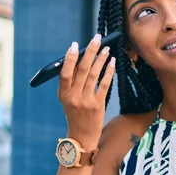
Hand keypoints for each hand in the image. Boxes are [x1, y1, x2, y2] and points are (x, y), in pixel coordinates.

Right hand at [57, 33, 115, 147]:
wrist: (82, 136)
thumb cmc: (75, 114)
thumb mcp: (67, 99)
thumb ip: (71, 82)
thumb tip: (80, 59)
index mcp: (63, 94)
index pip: (65, 72)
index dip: (70, 58)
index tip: (75, 45)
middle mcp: (73, 96)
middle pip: (82, 69)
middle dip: (90, 51)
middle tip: (97, 39)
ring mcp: (86, 101)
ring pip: (94, 74)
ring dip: (101, 59)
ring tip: (107, 49)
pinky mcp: (98, 105)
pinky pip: (104, 84)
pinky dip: (108, 71)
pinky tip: (112, 62)